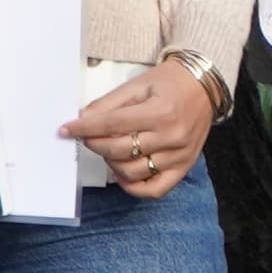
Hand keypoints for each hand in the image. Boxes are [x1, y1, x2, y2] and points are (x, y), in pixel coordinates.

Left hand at [63, 59, 216, 197]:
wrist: (205, 88)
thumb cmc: (170, 83)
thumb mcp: (139, 85)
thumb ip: (110, 103)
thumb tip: (83, 119)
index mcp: (160, 112)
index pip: (112, 124)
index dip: (85, 129)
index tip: (66, 130)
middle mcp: (171, 136)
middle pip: (119, 149)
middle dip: (95, 144)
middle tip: (87, 137)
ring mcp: (178, 156)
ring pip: (132, 171)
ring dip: (110, 163)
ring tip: (108, 150)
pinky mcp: (183, 167)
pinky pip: (154, 189)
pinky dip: (132, 186)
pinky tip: (121, 174)